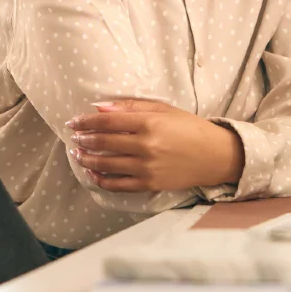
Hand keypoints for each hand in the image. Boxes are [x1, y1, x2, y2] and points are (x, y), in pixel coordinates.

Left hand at [66, 99, 244, 191]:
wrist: (216, 156)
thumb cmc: (189, 128)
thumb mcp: (163, 109)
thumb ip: (130, 106)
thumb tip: (99, 107)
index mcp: (149, 123)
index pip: (106, 121)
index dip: (86, 121)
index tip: (73, 122)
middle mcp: (146, 146)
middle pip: (104, 142)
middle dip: (84, 139)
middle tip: (74, 137)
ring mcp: (147, 167)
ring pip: (107, 165)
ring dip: (87, 159)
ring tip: (78, 154)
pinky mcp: (150, 184)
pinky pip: (119, 184)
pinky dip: (101, 180)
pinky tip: (92, 174)